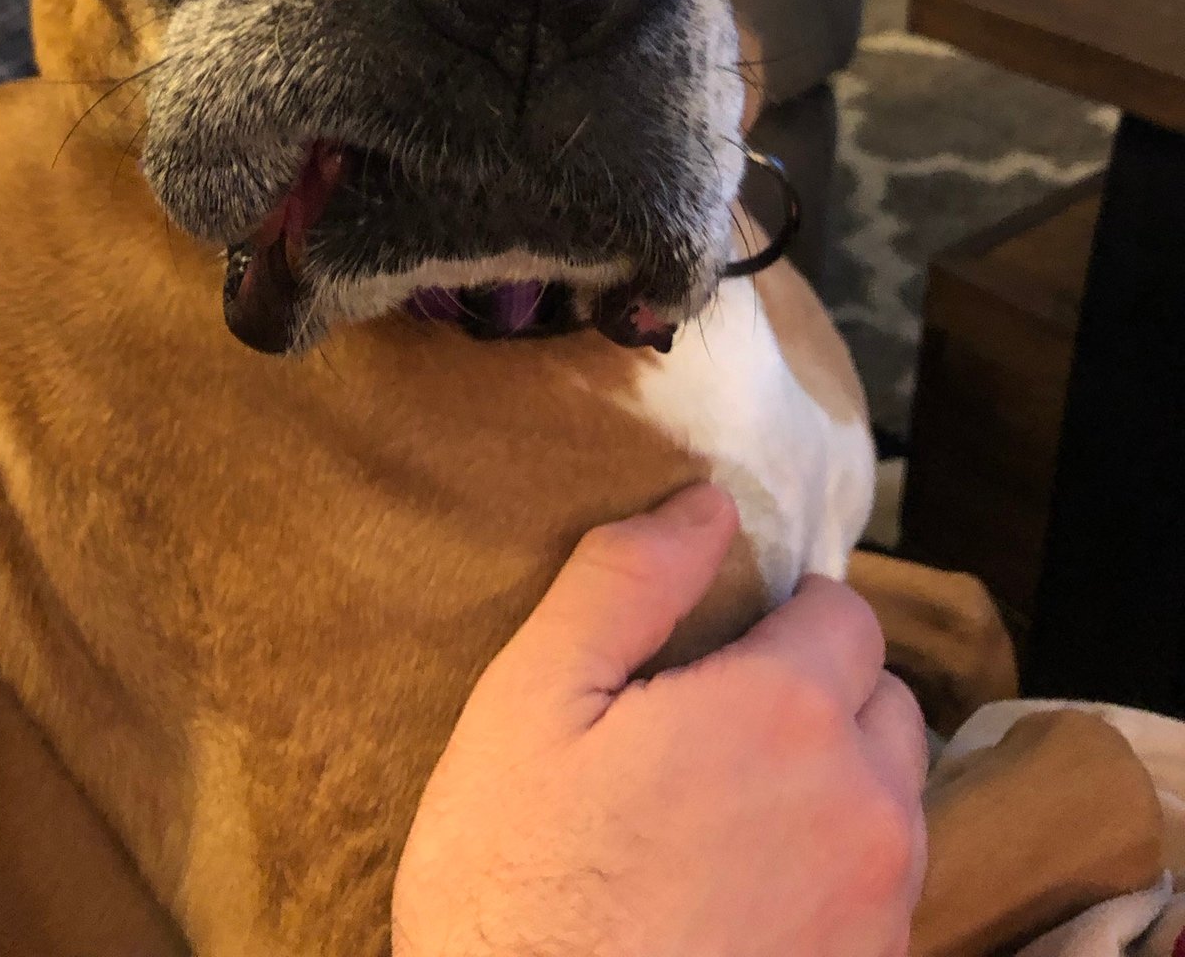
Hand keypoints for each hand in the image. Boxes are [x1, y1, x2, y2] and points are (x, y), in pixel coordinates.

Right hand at [393, 485, 926, 956]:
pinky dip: (835, 872)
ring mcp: (880, 909)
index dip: (781, 614)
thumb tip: (707, 501)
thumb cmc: (517, 889)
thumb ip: (626, 579)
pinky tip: (745, 892)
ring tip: (729, 815)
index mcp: (787, 712)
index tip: (717, 648)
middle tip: (718, 729)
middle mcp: (865, 804)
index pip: (844, 611)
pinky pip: (882, 893)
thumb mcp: (531, 704)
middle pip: (883, 702)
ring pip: (893, 798)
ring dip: (836, 784)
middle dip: (820, 694)